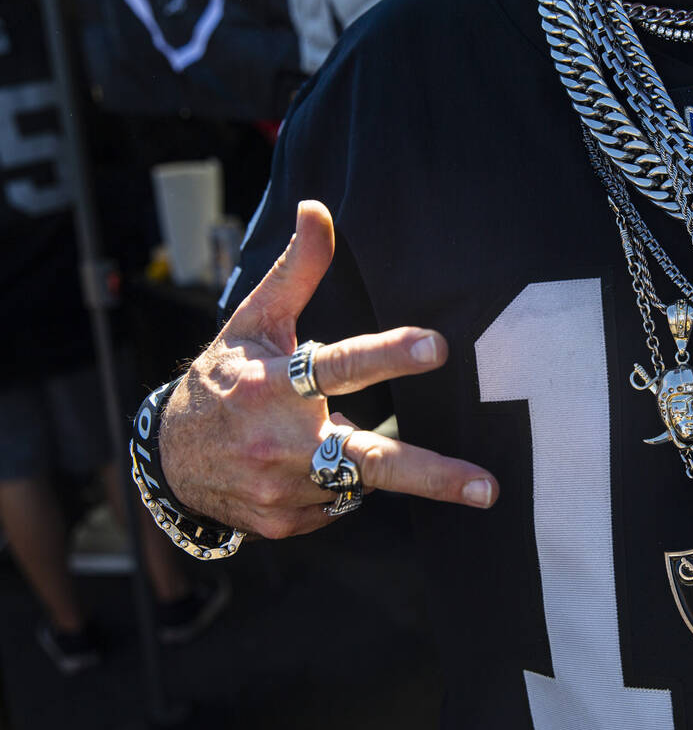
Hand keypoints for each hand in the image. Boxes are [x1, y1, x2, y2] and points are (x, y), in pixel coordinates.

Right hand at [158, 200, 496, 538]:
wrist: (168, 460)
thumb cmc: (223, 379)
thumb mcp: (254, 321)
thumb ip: (297, 271)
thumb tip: (318, 208)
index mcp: (272, 385)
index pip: (339, 366)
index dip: (388, 355)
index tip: (435, 347)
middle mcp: (279, 443)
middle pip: (369, 458)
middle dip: (434, 475)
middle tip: (486, 487)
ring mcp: (282, 490)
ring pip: (359, 477)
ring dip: (357, 458)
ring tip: (318, 437)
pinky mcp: (287, 522)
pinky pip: (340, 502)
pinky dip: (336, 482)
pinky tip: (305, 465)